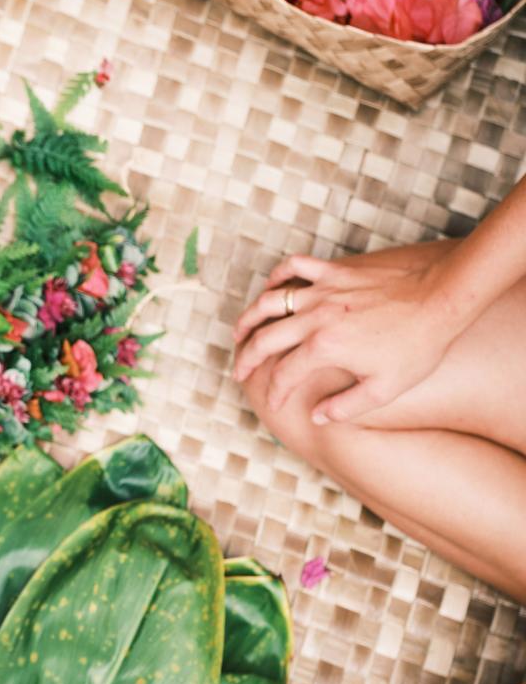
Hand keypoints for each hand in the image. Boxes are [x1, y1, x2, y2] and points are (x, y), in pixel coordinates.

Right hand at [232, 249, 470, 423]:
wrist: (445, 296)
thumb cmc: (419, 344)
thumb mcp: (386, 388)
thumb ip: (346, 406)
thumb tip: (317, 417)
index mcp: (325, 347)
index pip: (285, 375)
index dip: (275, 393)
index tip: (275, 403)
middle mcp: (316, 316)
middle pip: (265, 339)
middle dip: (247, 360)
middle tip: (240, 372)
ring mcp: (325, 290)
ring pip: (270, 301)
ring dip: (248, 319)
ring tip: (239, 333)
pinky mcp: (337, 271)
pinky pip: (296, 266)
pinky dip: (278, 276)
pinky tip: (272, 288)